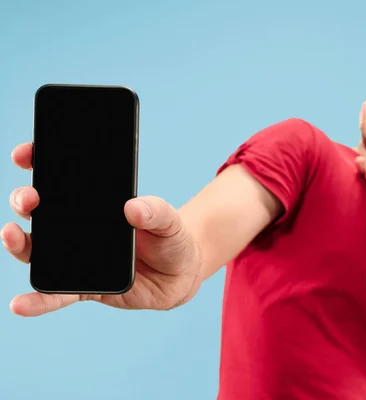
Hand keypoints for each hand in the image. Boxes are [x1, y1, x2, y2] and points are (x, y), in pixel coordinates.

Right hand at [1, 143, 201, 316]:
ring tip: (10, 235)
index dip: (38, 163)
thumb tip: (132, 208)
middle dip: (25, 200)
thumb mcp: (170, 220)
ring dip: (19, 243)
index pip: (61, 179)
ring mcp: (77, 258)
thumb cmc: (171, 238)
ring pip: (38, 250)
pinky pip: (56, 295)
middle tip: (28, 199)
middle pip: (41, 210)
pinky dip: (38, 300)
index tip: (25, 155)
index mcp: (96, 204)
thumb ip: (156, 211)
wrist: (181, 273)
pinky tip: (19, 304)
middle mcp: (78, 227)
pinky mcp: (83, 288)